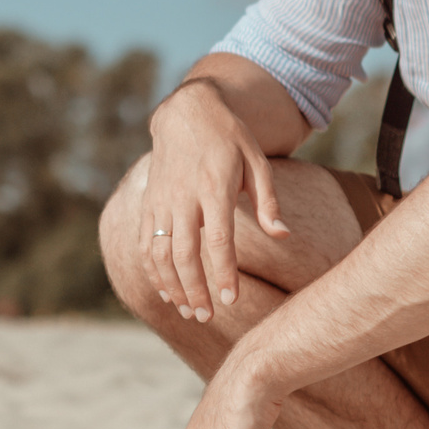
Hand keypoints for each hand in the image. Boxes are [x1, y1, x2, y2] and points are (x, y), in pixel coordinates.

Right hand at [143, 79, 289, 320]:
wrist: (187, 112)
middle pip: (184, 254)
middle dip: (194, 289)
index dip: (224, 272)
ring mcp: (161, 200)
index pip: (219, 240)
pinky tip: (167, 291)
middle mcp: (183, 197)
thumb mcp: (258, 161)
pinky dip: (153, 270)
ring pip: (159, 253)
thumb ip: (268, 202)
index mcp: (214, 187)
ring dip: (172, 286)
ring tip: (188, 311)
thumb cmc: (230, 138)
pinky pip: (145, 242)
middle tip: (206, 316)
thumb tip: (283, 235)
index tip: (231, 299)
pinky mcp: (149, 202)